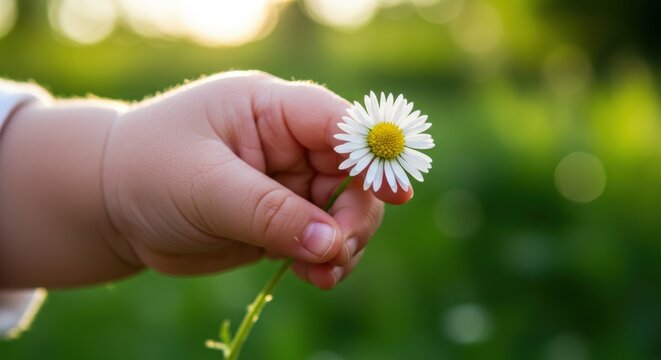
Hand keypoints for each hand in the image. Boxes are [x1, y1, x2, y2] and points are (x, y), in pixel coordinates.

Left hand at [102, 71, 412, 288]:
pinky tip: (317, 277)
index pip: (336, 122)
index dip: (372, 153)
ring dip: (344, 243)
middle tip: (340, 249)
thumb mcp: (205, 186)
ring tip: (326, 271)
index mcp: (268, 109)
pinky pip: (318, 240)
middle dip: (356, 214)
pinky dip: (325, 260)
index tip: (397, 191)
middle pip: (351, 174)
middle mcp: (286, 143)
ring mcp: (285, 184)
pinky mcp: (278, 221)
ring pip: (341, 212)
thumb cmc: (148, 172)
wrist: (110, 208)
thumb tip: (333, 242)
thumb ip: (269, 212)